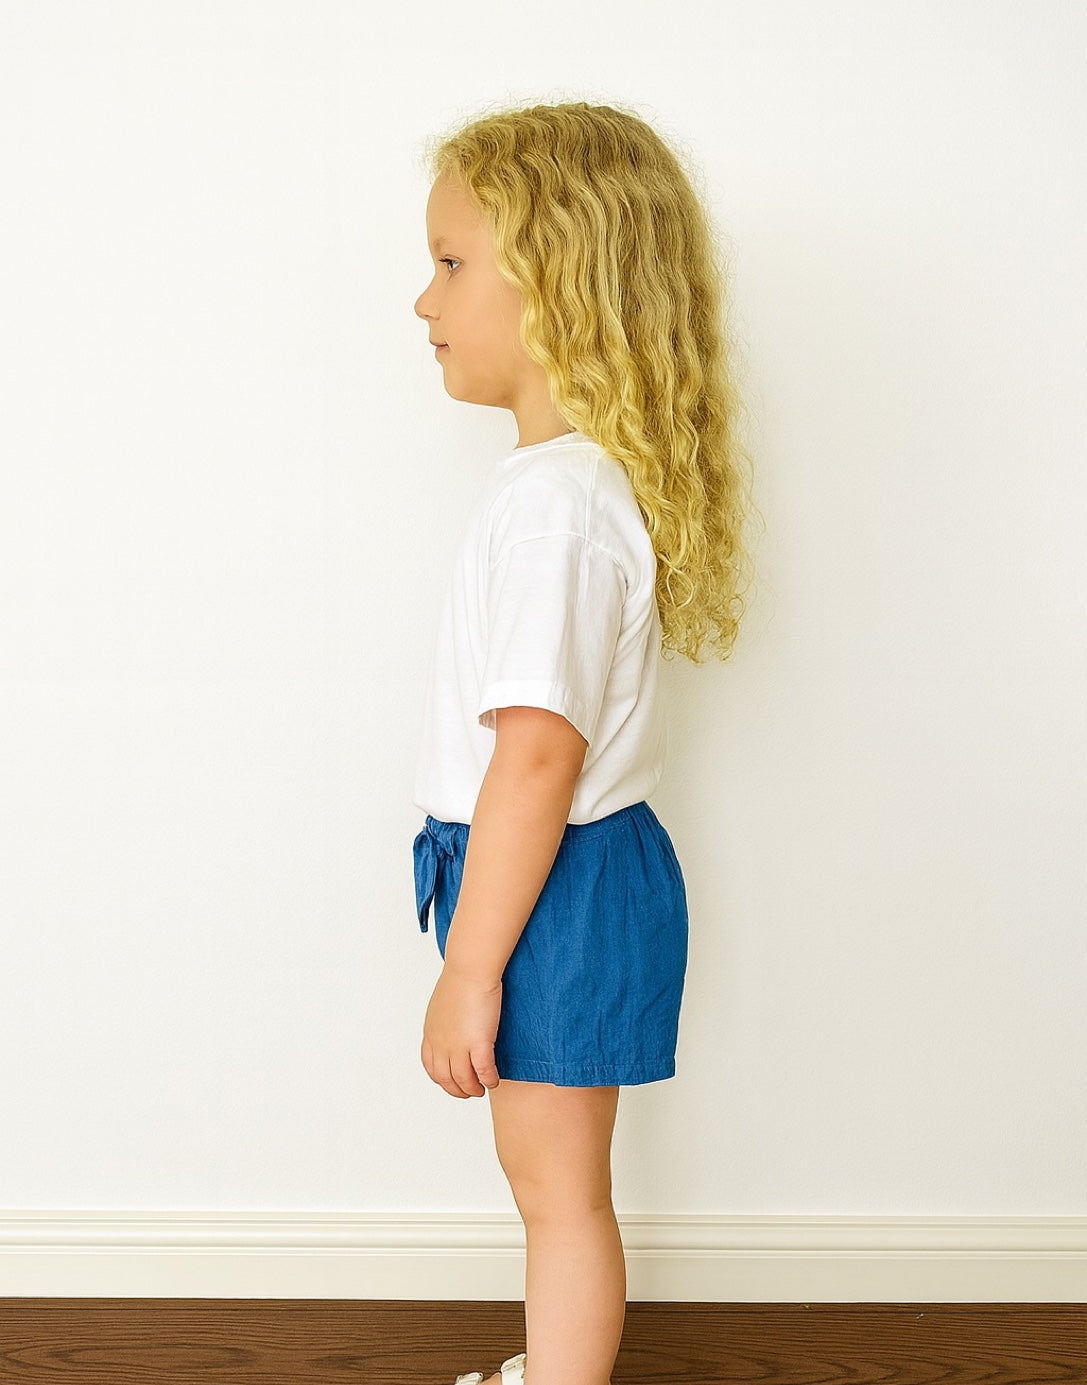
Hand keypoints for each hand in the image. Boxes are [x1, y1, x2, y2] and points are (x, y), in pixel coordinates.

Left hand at [421, 962, 501, 1097]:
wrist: (470, 969)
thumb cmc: (461, 977)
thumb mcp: (444, 1003)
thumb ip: (446, 1018)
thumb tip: (453, 1023)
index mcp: (431, 1033)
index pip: (431, 1066)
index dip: (442, 1078)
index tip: (452, 1081)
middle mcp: (441, 1044)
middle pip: (445, 1078)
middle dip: (457, 1089)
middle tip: (469, 1092)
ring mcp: (458, 1046)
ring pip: (464, 1080)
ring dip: (473, 1088)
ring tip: (482, 1089)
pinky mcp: (478, 1044)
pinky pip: (483, 1072)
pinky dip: (489, 1080)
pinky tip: (494, 1080)